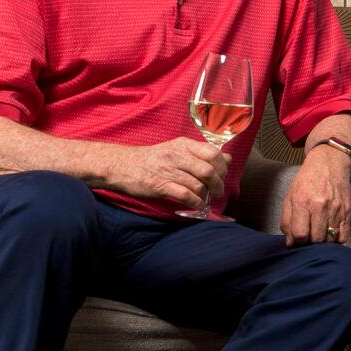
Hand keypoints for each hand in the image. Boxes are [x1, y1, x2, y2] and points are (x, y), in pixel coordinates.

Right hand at [108, 138, 226, 209]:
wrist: (122, 165)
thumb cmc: (154, 159)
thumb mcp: (178, 149)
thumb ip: (202, 154)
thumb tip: (228, 158)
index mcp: (184, 144)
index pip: (213, 153)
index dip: (223, 167)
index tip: (223, 175)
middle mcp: (177, 155)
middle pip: (208, 171)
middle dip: (218, 184)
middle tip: (217, 192)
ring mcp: (168, 170)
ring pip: (198, 185)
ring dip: (206, 196)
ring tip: (206, 199)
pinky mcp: (160, 185)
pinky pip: (185, 195)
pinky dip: (195, 203)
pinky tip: (197, 205)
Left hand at [281, 141, 350, 244]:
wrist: (329, 163)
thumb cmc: (307, 181)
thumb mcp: (290, 197)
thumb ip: (287, 221)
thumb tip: (291, 243)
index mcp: (302, 201)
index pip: (300, 234)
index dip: (297, 241)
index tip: (298, 238)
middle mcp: (320, 205)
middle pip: (316, 239)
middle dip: (310, 242)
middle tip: (308, 236)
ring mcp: (336, 209)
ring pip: (329, 239)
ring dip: (322, 242)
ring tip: (318, 233)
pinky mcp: (347, 211)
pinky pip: (343, 236)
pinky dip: (336, 240)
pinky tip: (329, 233)